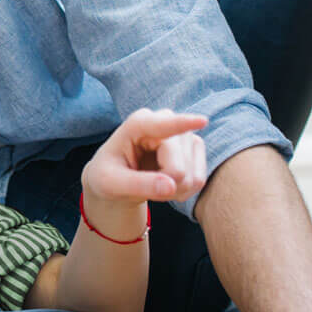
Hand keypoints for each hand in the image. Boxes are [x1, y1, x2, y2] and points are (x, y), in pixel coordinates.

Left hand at [80, 109, 207, 235]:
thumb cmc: (108, 176)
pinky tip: (166, 184)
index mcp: (138, 123)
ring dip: (173, 190)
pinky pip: (199, 180)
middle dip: (164, 186)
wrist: (118, 177)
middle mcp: (165, 121)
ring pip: (191, 177)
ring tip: (152, 183)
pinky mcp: (195, 146)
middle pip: (178, 168)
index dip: (184, 124)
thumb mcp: (111, 183)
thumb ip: (137, 184)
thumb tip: (171, 186)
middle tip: (142, 186)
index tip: (202, 121)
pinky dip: (183, 191)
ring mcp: (184, 133)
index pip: (164, 125)